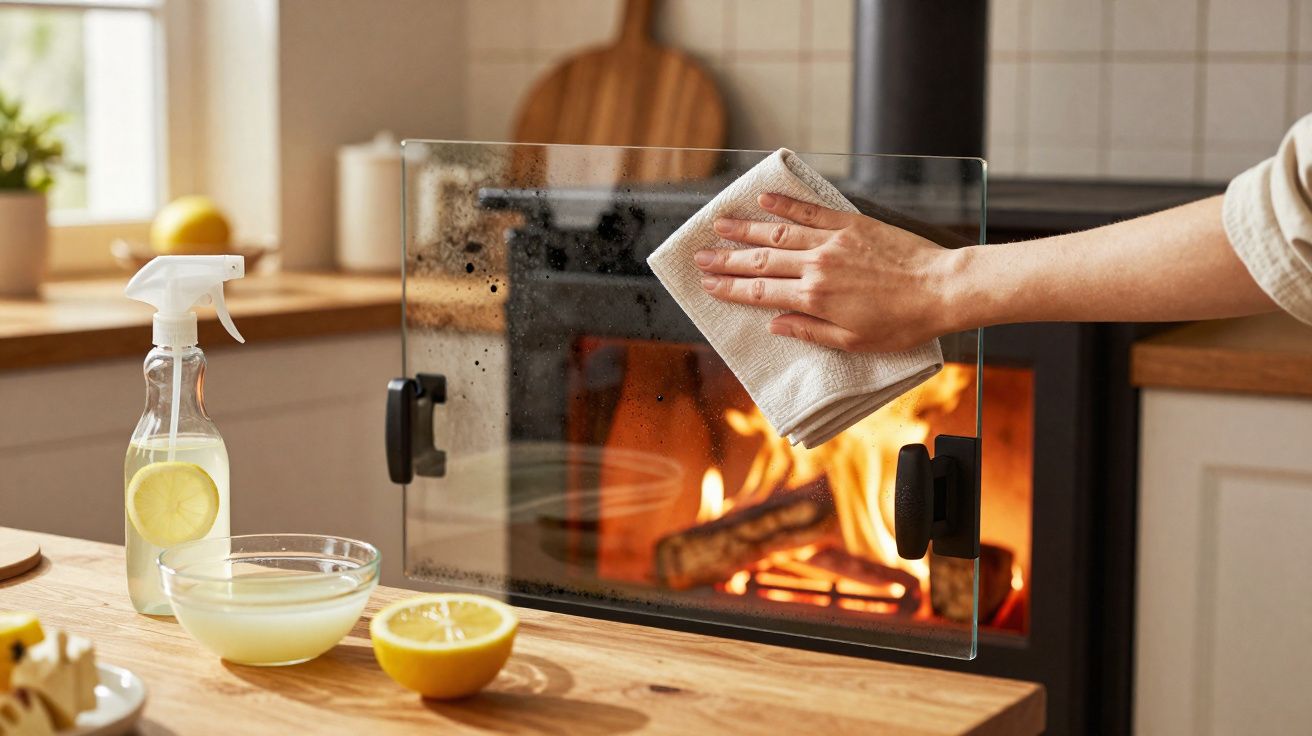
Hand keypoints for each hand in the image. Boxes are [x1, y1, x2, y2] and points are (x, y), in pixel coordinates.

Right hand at [694, 192, 964, 352]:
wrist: (941, 289)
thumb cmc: (902, 323)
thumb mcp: (854, 341)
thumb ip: (809, 331)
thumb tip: (774, 325)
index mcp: (815, 298)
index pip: (761, 291)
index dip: (731, 288)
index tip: (708, 285)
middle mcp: (817, 266)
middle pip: (761, 260)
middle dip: (726, 259)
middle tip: (700, 256)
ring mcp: (833, 241)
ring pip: (778, 232)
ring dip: (745, 229)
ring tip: (718, 224)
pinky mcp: (851, 224)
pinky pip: (810, 211)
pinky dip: (785, 205)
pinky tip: (764, 200)